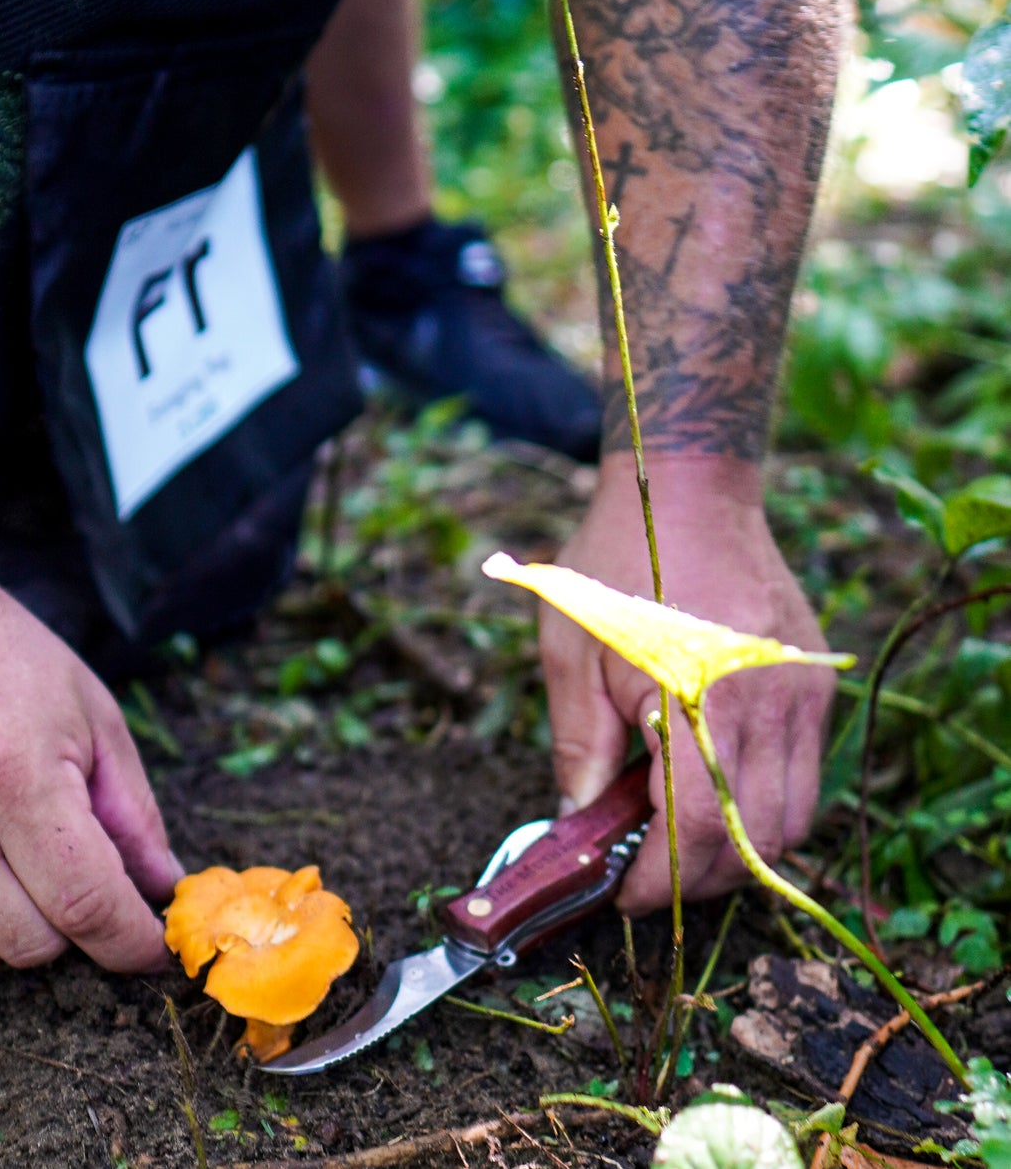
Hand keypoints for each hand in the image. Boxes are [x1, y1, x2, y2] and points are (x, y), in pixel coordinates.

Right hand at [0, 544, 182, 973]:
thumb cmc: (0, 658)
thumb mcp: (91, 715)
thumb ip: (134, 812)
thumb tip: (161, 890)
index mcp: (16, 784)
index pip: (89, 909)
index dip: (129, 942)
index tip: (149, 949)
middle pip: (28, 947)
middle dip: (67, 924)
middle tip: (66, 870)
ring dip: (1, 925)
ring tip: (2, 855)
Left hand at [541, 453, 834, 913]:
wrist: (686, 488)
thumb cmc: (617, 560)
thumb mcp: (569, 651)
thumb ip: (576, 744)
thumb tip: (580, 819)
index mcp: (699, 697)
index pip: (698, 831)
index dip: (660, 881)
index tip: (623, 895)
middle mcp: (767, 704)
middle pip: (758, 842)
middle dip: (700, 877)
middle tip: (645, 873)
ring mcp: (800, 693)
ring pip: (793, 818)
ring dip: (739, 848)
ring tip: (676, 835)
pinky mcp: (814, 681)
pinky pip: (804, 772)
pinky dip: (761, 801)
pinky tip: (709, 782)